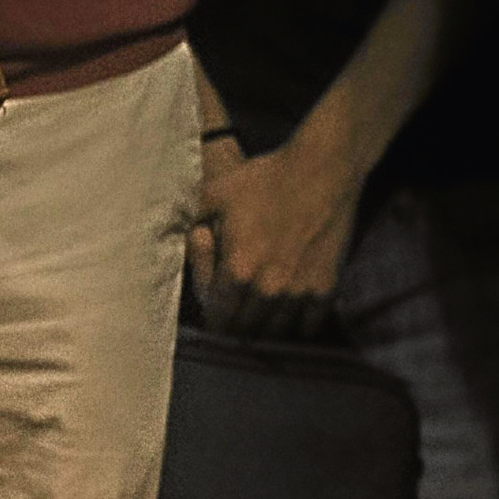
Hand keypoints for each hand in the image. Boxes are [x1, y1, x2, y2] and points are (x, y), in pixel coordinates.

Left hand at [193, 126, 365, 338]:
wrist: (324, 166)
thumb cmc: (265, 178)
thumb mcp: (214, 195)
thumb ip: (189, 226)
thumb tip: (172, 250)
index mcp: (237, 271)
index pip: (215, 318)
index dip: (211, 311)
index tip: (215, 301)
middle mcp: (268, 288)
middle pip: (241, 331)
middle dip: (233, 322)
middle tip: (234, 307)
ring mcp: (299, 291)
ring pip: (272, 332)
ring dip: (262, 326)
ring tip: (257, 311)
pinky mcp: (326, 287)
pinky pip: (307, 327)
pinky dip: (296, 325)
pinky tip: (287, 314)